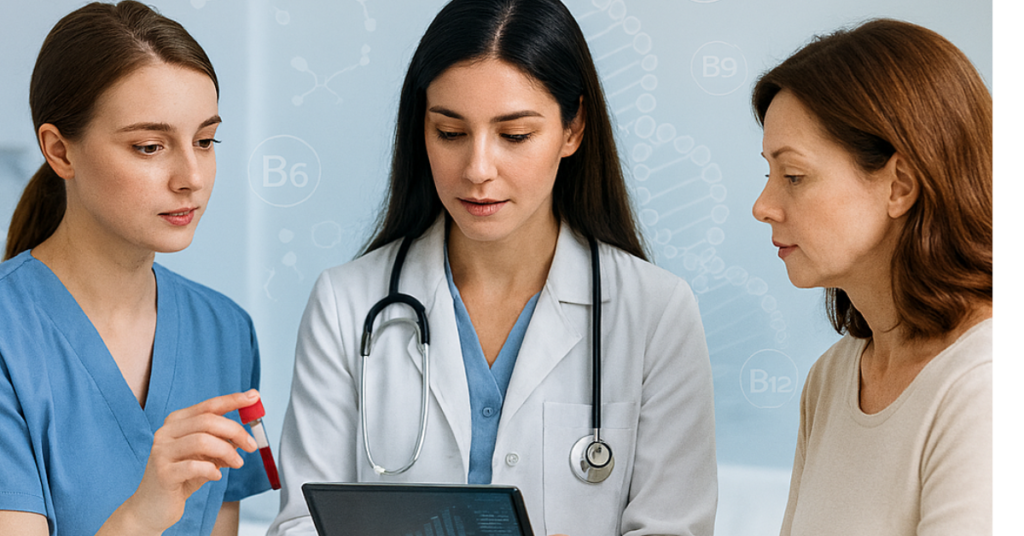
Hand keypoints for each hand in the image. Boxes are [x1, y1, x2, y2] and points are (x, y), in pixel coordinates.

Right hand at [106, 390, 259, 533]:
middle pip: (208, 421)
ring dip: (227, 451)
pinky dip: (211, 469)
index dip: (233, 400)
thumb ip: (221, 443)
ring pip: (202, 441)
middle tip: (251, 446)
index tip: (254, 397)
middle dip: (235, 431)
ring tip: (237, 463)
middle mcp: (166, 432)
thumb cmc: (181, 478)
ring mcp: (161, 452)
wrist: (152, 507)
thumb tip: (246, 437)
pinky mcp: (162, 473)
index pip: (208, 406)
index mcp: (177, 422)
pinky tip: (216, 475)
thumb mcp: (204, 456)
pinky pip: (194, 466)